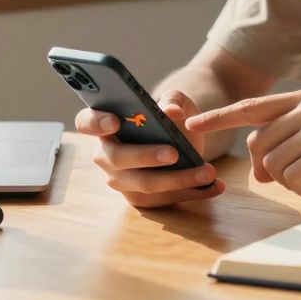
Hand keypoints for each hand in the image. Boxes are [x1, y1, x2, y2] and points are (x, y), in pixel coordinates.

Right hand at [74, 89, 225, 208]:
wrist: (182, 137)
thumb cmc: (170, 116)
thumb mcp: (175, 101)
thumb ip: (174, 100)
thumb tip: (171, 111)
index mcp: (104, 123)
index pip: (86, 122)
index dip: (96, 122)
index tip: (115, 121)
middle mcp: (105, 155)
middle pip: (118, 159)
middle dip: (146, 156)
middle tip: (174, 152)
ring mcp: (120, 180)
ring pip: (145, 185)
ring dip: (179, 180)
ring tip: (208, 172)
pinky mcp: (140, 198)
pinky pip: (164, 199)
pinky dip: (192, 193)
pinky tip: (215, 186)